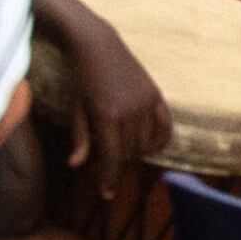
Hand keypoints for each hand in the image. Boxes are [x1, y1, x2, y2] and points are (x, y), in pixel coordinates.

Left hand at [63, 7, 170, 189]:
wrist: (97, 45)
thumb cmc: (80, 78)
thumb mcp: (75, 109)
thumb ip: (80, 138)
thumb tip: (76, 165)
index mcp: (106, 115)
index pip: (112, 157)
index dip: (108, 178)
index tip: (106, 194)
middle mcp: (130, 111)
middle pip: (129, 152)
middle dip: (118, 161)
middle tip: (107, 162)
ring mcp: (146, 102)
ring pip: (146, 143)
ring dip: (135, 151)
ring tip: (122, 148)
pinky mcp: (156, 95)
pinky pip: (165, 127)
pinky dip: (159, 141)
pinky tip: (150, 147)